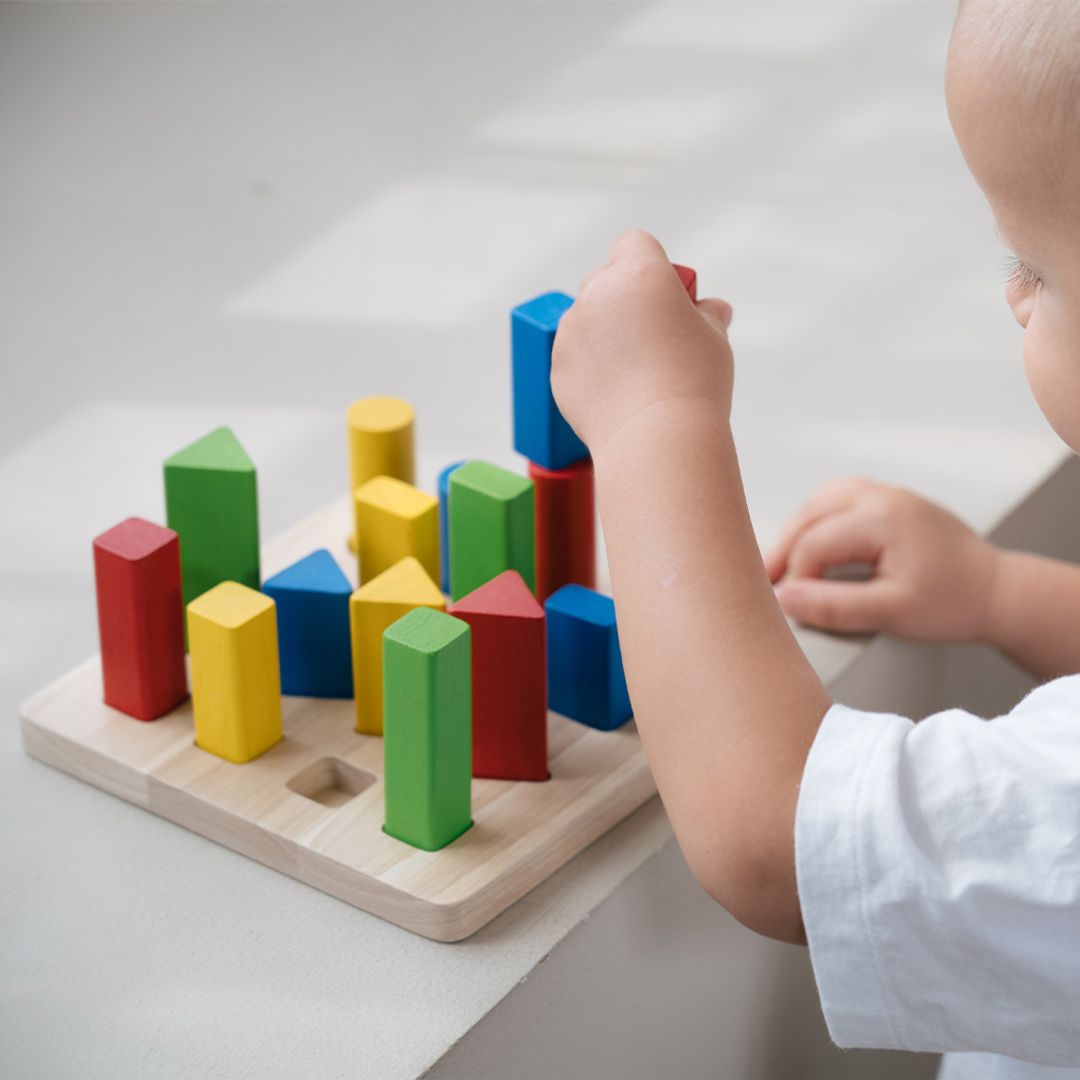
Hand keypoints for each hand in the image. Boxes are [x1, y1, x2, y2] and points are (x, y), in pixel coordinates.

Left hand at [551, 230, 733, 456]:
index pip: (635, 244)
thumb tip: (713, 309)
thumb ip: (707, 315)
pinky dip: (590, 368)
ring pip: (585, 319)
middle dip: (623, 297)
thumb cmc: (694, 382)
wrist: (656, 437)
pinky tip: (617, 393)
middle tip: (651, 333)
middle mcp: (597, 294)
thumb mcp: (715, 339)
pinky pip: (574, 356)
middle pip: (604, 279)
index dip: (651, 266)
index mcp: (639, 274)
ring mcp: (571, 331)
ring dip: (603, 333)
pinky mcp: (558, 367)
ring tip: (635, 371)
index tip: (666, 296)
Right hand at [765, 478, 1000, 640]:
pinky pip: (837, 500)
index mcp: (881, 518)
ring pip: (819, 502)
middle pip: (809, 515)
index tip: (788, 605)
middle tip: (765, 582)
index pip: (814, 542)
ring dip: (797, 531)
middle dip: (784, 550)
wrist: (996, 591)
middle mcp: (881, 496)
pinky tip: (811, 543)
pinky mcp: (889, 501)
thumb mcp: (890, 613)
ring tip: (782, 564)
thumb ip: (833, 606)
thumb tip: (785, 599)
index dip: (793, 576)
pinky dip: (816, 520)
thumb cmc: (953, 601)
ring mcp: (886, 494)